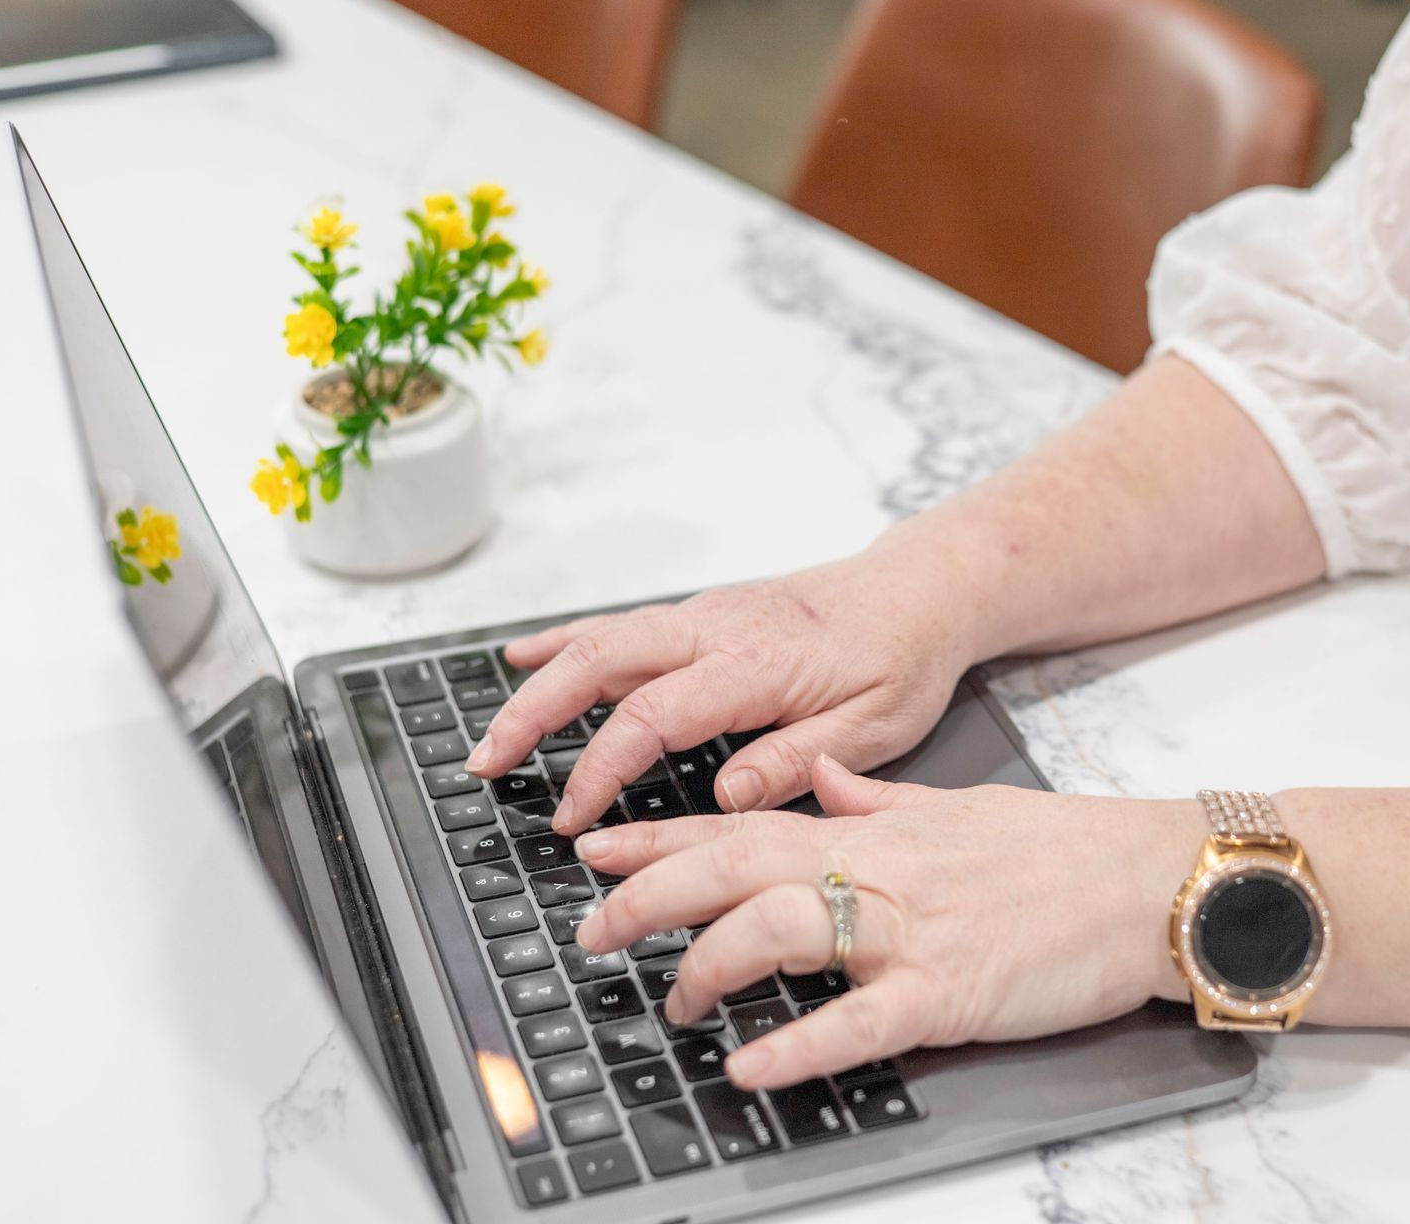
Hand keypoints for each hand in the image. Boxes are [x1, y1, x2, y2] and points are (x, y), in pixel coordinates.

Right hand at [465, 554, 975, 833]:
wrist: (922, 591)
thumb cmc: (904, 660)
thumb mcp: (875, 726)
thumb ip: (797, 760)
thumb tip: (726, 797)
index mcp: (755, 664)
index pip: (653, 717)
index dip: (600, 769)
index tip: (570, 819)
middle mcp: (717, 629)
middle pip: (601, 662)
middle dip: (535, 714)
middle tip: (487, 765)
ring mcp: (705, 615)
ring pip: (602, 640)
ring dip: (539, 684)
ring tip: (491, 735)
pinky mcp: (705, 615)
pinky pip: (623, 627)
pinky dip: (567, 641)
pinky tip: (524, 658)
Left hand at [572, 754, 1204, 1090]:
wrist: (1148, 878)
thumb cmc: (1059, 850)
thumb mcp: (956, 807)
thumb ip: (877, 798)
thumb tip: (822, 778)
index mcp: (873, 834)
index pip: (744, 825)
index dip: (660, 839)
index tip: (594, 850)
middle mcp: (877, 873)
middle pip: (738, 869)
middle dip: (653, 896)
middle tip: (591, 930)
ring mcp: (910, 931)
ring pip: (783, 928)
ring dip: (710, 965)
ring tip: (670, 1004)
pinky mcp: (951, 992)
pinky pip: (859, 1021)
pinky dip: (798, 1045)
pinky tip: (748, 1068)